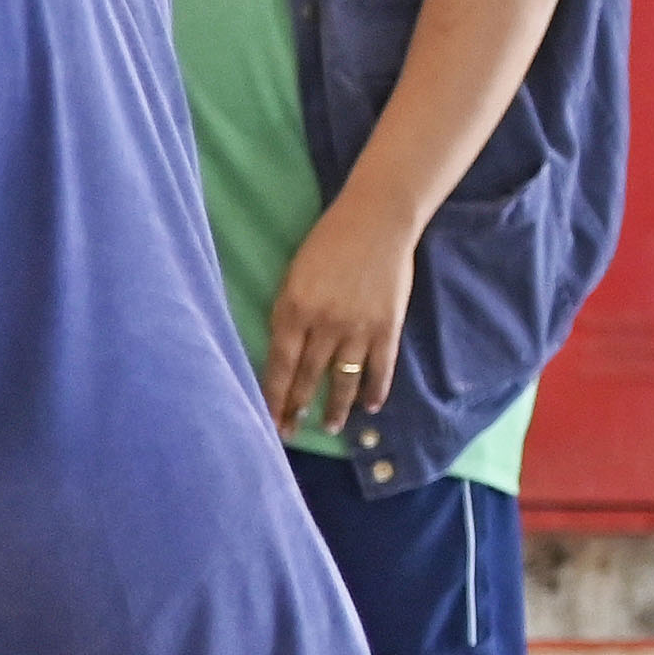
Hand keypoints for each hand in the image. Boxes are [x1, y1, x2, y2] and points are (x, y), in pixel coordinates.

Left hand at [264, 190, 422, 430]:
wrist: (377, 220)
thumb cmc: (327, 243)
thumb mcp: (293, 276)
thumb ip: (287, 314)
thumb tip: (283, 354)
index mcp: (293, 310)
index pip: (278, 366)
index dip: (272, 397)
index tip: (266, 421)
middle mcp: (324, 324)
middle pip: (307, 377)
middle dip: (296, 409)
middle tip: (289, 434)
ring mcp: (357, 327)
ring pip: (343, 379)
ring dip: (335, 407)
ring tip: (329, 427)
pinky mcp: (387, 325)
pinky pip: (381, 367)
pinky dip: (376, 389)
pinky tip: (370, 407)